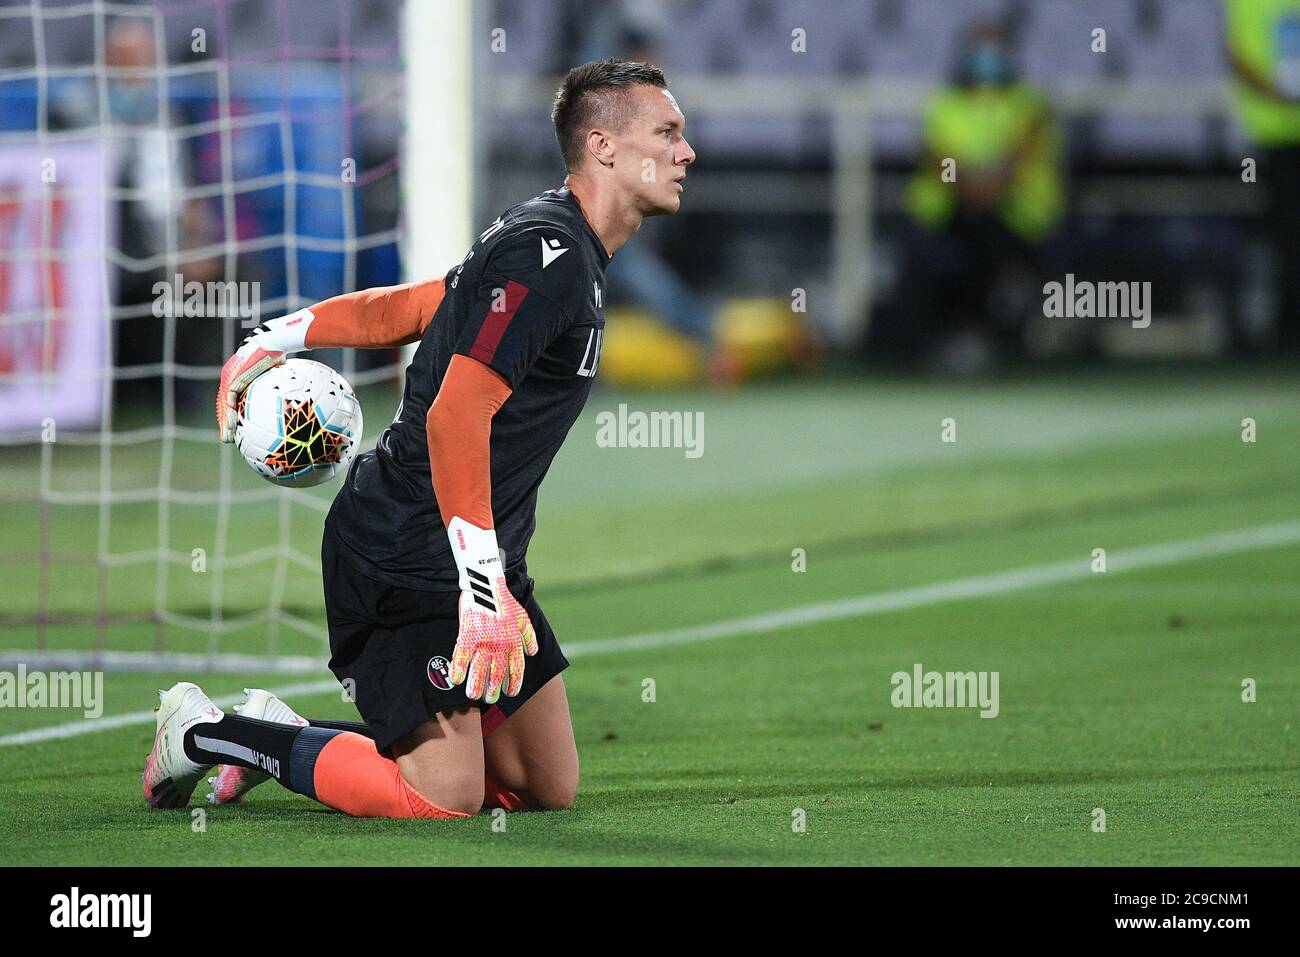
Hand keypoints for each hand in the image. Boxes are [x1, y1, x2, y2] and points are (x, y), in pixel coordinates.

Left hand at [214, 311, 314, 441]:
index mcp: (247, 374)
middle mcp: (236, 374)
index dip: (239, 412)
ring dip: (226, 421)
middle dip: (228, 420)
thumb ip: (288, 387)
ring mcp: (232, 375)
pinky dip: (229, 414)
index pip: (240, 396)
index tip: (243, 427)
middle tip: (231, 438)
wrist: (278, 340)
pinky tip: (231, 427)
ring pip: (225, 403)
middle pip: (229, 402)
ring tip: (228, 438)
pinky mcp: (232, 377)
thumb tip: (304, 403)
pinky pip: (228, 400)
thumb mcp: (288, 374)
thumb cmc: (288, 353)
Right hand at [444, 517, 537, 703]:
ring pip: (480, 669)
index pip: (516, 668)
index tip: (511, 693)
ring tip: (474, 696)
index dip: (514, 683)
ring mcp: (484, 640)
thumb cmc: (504, 600)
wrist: (487, 583)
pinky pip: (462, 656)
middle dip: (494, 688)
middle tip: (490, 698)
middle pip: (497, 673)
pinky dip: (459, 669)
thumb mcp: (523, 617)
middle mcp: (501, 644)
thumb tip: (532, 652)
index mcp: (514, 641)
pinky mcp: (468, 634)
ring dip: (476, 685)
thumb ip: (529, 636)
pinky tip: (456, 680)